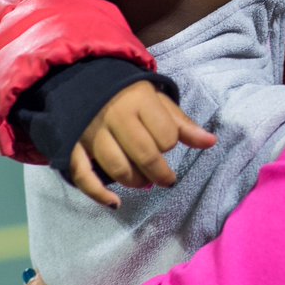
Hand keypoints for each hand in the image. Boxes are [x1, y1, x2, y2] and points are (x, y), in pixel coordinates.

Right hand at [70, 81, 216, 207]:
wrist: (85, 81)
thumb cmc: (130, 95)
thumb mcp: (159, 102)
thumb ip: (183, 124)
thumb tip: (211, 142)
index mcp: (139, 102)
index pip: (165, 135)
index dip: (171, 144)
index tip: (169, 144)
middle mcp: (114, 117)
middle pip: (143, 155)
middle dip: (159, 173)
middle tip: (167, 180)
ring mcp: (91, 133)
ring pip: (116, 167)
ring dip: (135, 182)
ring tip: (146, 183)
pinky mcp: (74, 146)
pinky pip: (83, 175)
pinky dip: (98, 194)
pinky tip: (115, 203)